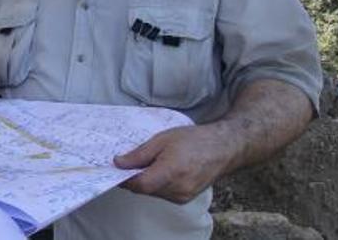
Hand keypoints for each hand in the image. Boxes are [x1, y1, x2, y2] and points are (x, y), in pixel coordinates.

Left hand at [114, 123, 237, 203]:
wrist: (222, 148)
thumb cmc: (193, 140)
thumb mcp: (162, 140)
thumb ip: (139, 154)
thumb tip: (119, 163)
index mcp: (171, 172)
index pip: (139, 184)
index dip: (124, 178)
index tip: (115, 168)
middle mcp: (178, 189)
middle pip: (144, 190)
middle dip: (133, 178)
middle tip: (128, 162)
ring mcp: (183, 196)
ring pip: (153, 193)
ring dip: (144, 182)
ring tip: (148, 163)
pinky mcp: (186, 198)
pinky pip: (163, 194)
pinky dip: (156, 184)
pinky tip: (159, 170)